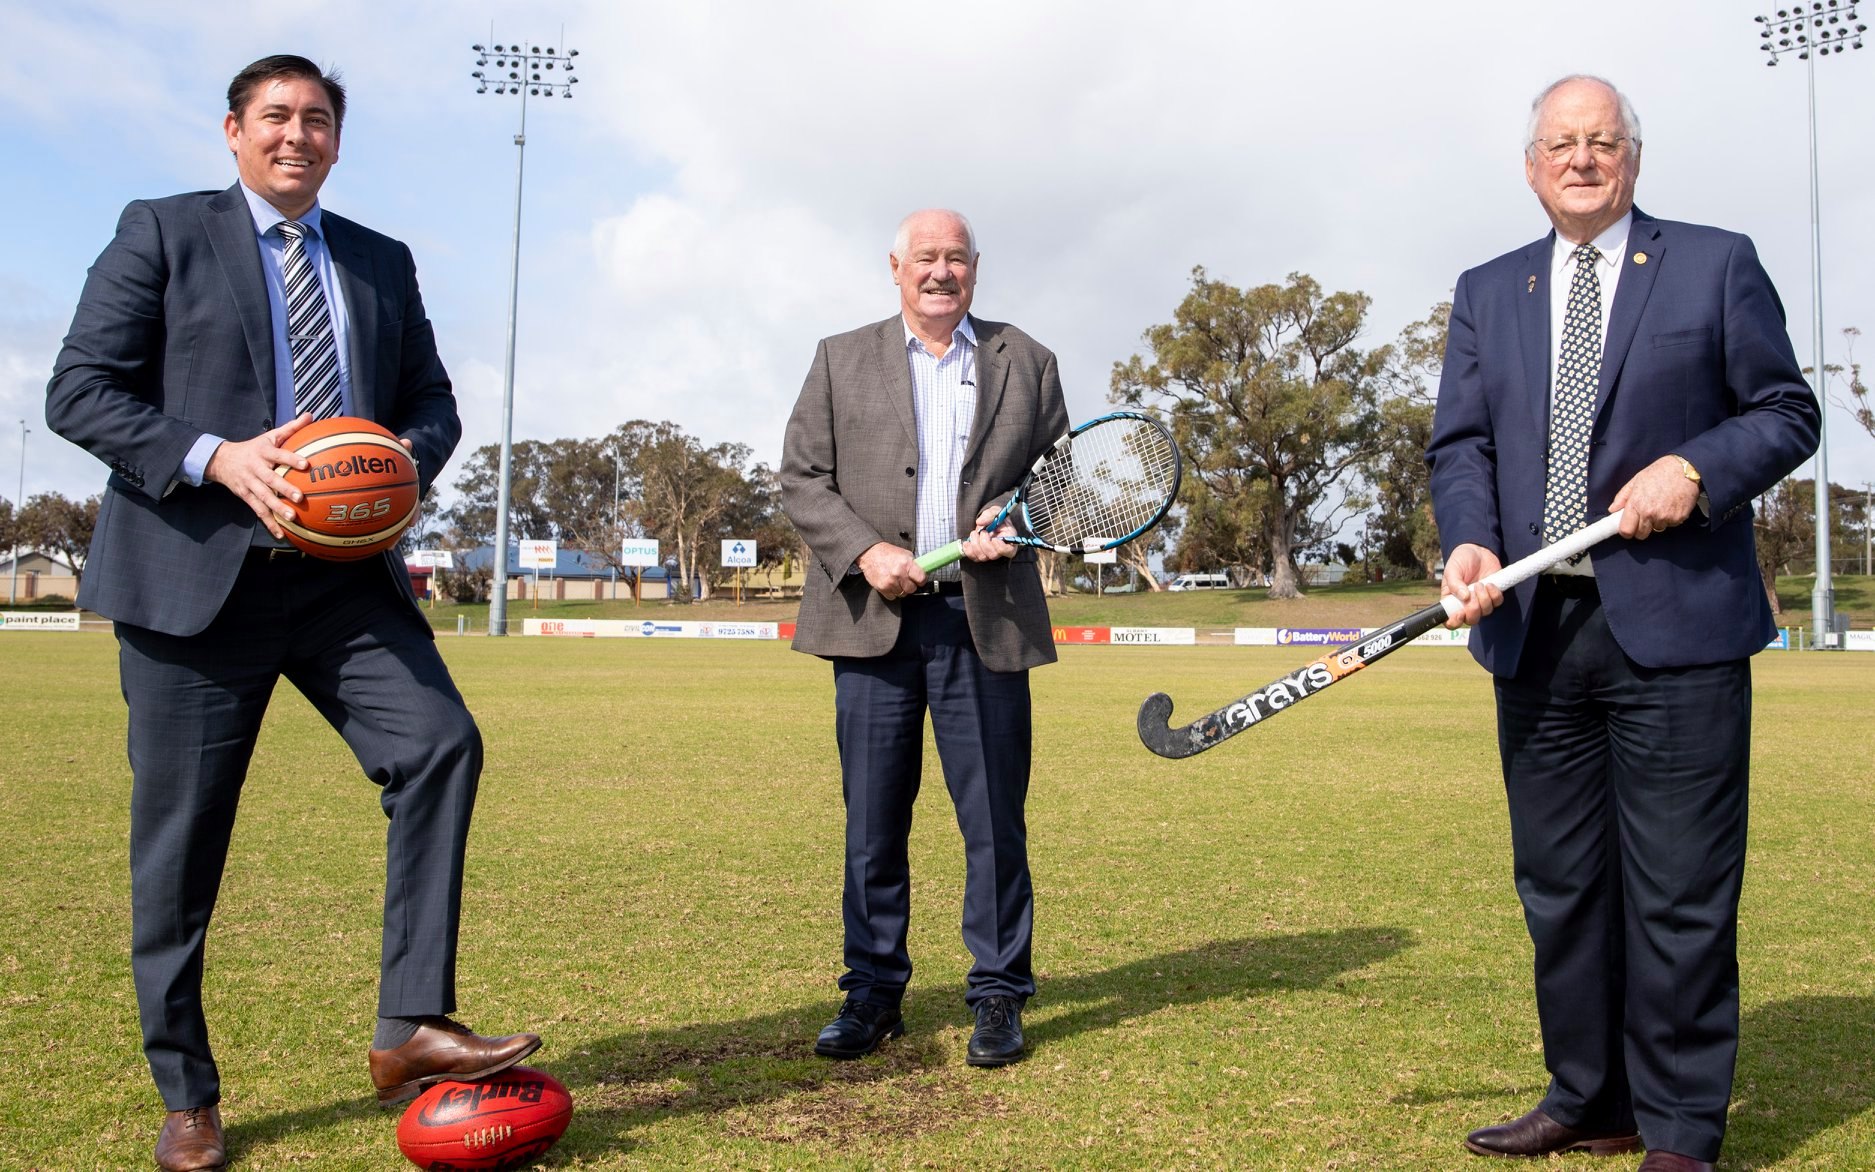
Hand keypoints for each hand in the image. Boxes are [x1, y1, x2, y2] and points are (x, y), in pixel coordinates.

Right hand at [203, 412, 313, 539]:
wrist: (221, 460)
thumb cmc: (254, 447)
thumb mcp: (269, 436)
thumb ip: (291, 428)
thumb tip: (311, 415)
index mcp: (263, 452)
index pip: (278, 454)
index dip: (291, 459)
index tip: (306, 465)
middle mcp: (255, 468)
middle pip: (270, 479)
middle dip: (284, 489)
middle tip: (300, 498)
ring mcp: (249, 484)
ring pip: (263, 498)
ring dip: (277, 509)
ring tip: (292, 518)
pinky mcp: (245, 496)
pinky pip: (258, 511)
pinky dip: (269, 523)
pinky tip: (282, 534)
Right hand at [857, 541, 925, 599]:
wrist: (870, 553)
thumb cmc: (888, 553)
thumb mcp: (905, 554)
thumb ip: (914, 565)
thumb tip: (923, 573)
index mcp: (906, 564)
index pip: (921, 579)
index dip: (921, 580)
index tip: (919, 580)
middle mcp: (899, 574)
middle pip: (912, 589)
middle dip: (910, 586)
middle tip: (906, 580)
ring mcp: (890, 582)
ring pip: (902, 594)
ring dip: (900, 589)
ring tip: (896, 580)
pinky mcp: (882, 588)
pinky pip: (892, 597)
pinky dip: (892, 592)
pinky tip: (889, 584)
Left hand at [961, 505, 1016, 561]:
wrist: (989, 521)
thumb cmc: (996, 517)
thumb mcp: (996, 511)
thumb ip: (990, 514)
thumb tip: (979, 522)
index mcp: (1009, 539)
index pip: (1009, 551)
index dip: (1001, 548)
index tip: (994, 539)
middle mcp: (1001, 550)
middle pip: (993, 555)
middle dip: (984, 543)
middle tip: (982, 531)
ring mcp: (990, 554)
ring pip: (982, 557)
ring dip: (975, 544)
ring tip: (974, 533)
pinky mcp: (981, 555)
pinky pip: (974, 557)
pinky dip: (968, 550)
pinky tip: (967, 542)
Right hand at [1440, 543, 1503, 628]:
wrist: (1478, 549)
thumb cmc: (1461, 559)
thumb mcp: (1452, 569)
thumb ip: (1454, 584)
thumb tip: (1464, 598)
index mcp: (1451, 600)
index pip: (1450, 620)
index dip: (1455, 622)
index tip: (1460, 612)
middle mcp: (1466, 604)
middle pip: (1471, 620)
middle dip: (1473, 610)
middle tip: (1472, 594)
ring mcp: (1481, 600)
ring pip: (1485, 612)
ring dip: (1484, 600)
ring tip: (1480, 584)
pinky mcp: (1493, 595)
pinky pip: (1497, 603)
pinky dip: (1495, 595)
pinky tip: (1490, 584)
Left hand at [1610, 456, 1699, 540]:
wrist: (1685, 469)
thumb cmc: (1660, 472)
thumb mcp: (1636, 481)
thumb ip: (1622, 497)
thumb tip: (1612, 510)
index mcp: (1636, 504)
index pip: (1626, 530)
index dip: (1626, 530)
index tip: (1628, 527)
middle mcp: (1650, 513)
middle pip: (1641, 534)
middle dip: (1641, 528)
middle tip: (1644, 516)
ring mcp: (1665, 517)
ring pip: (1656, 529)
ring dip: (1656, 522)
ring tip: (1660, 505)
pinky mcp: (1679, 518)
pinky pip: (1670, 525)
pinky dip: (1670, 518)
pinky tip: (1671, 505)